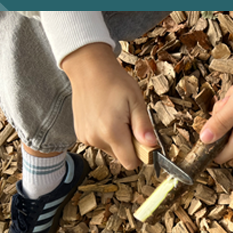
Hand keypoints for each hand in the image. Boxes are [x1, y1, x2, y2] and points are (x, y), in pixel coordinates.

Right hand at [61, 43, 156, 169]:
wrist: (88, 69)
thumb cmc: (113, 81)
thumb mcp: (135, 100)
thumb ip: (143, 125)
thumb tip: (151, 145)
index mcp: (112, 131)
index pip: (130, 162)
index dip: (141, 154)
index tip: (143, 140)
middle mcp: (96, 138)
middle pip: (120, 156)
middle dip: (128, 144)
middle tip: (128, 120)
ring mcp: (86, 137)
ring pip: (110, 150)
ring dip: (116, 139)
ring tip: (114, 115)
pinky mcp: (80, 134)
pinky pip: (99, 143)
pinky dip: (104, 134)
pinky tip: (103, 116)